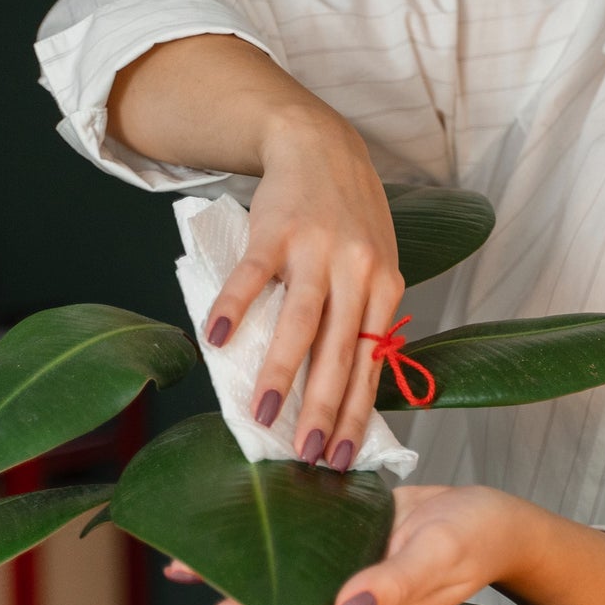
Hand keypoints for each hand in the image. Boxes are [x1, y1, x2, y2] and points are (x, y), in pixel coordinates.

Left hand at [179, 484, 526, 604]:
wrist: (506, 520)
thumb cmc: (480, 536)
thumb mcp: (440, 555)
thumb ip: (395, 584)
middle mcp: (360, 593)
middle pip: (292, 591)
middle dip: (239, 582)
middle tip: (183, 567)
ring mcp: (360, 564)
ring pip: (298, 562)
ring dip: (255, 552)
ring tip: (204, 540)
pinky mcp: (363, 535)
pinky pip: (319, 532)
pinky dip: (287, 524)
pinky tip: (257, 509)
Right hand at [202, 109, 404, 470]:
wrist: (320, 146)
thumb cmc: (348, 220)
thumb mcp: (374, 267)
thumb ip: (362, 318)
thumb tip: (344, 392)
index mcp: (385, 287)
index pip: (371, 362)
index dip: (355, 413)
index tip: (341, 457)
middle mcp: (359, 270)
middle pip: (341, 350)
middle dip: (324, 407)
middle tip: (307, 453)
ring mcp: (318, 249)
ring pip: (302, 319)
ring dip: (282, 370)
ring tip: (263, 412)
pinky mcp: (276, 230)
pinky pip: (254, 274)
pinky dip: (237, 305)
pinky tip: (219, 339)